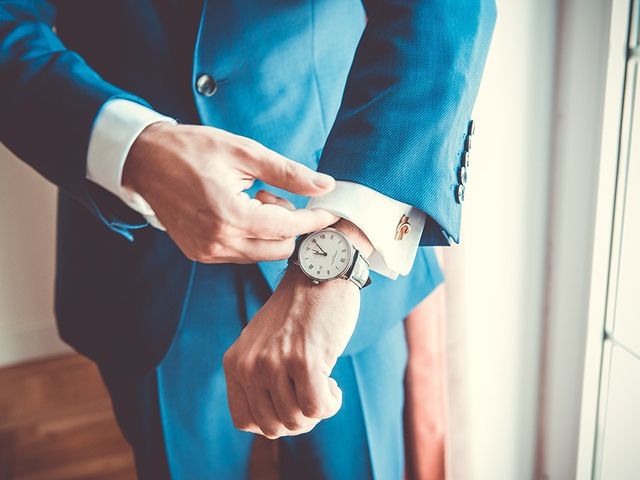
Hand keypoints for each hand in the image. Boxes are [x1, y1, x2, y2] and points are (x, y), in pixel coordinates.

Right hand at [123, 122, 337, 262]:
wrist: (145, 160)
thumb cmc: (192, 149)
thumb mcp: (245, 152)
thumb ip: (288, 172)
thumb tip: (324, 185)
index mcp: (230, 215)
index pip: (288, 228)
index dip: (313, 219)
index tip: (330, 211)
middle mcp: (218, 241)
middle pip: (279, 249)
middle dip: (287, 223)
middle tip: (271, 192)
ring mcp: (207, 251)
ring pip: (261, 254)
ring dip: (268, 230)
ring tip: (251, 198)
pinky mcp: (200, 253)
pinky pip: (241, 253)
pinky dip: (250, 236)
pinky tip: (238, 210)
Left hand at [223, 220, 372, 437]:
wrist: (321, 273)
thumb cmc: (300, 312)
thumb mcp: (264, 343)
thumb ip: (259, 378)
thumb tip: (277, 426)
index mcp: (235, 362)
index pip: (245, 422)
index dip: (273, 422)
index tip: (291, 402)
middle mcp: (249, 364)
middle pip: (273, 427)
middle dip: (298, 421)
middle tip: (313, 395)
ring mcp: (275, 362)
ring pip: (296, 421)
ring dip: (317, 411)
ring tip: (324, 385)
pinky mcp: (304, 359)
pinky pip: (317, 408)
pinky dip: (330, 404)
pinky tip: (333, 383)